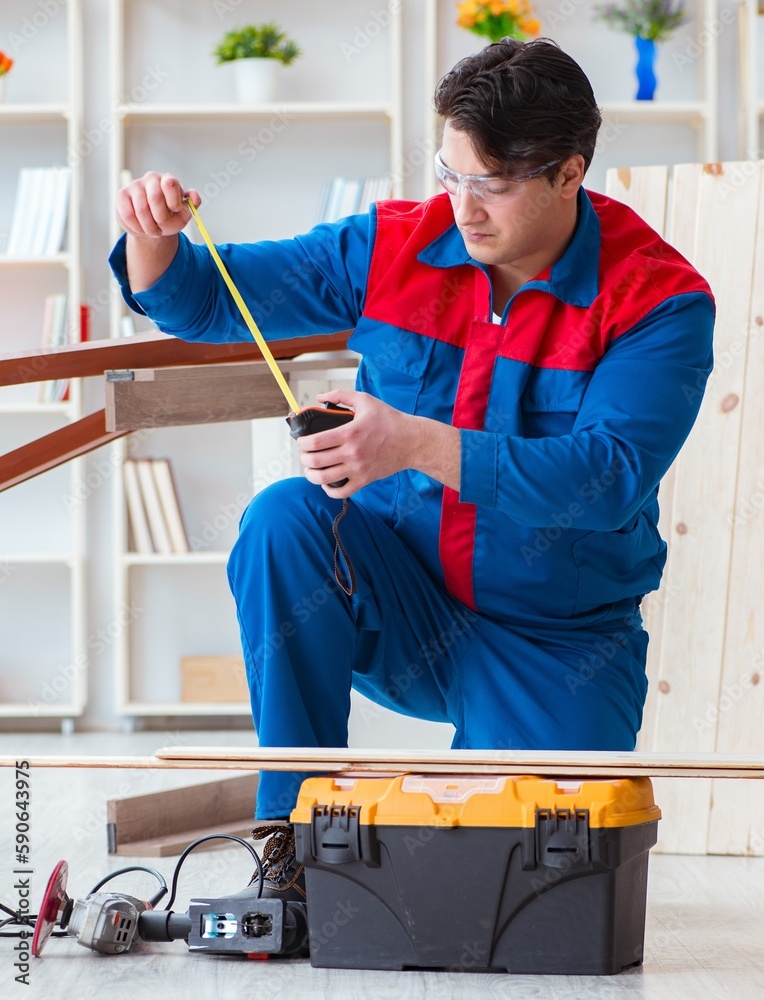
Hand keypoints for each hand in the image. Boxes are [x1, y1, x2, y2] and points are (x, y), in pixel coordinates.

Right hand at [115, 171, 200, 238]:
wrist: (152, 226)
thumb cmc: (169, 217)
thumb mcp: (183, 214)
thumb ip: (192, 205)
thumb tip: (194, 196)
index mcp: (168, 180)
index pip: (170, 183)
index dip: (173, 202)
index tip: (174, 211)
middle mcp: (151, 179)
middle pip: (155, 198)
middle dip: (161, 219)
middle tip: (163, 227)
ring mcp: (135, 185)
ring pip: (141, 210)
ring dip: (149, 227)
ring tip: (153, 231)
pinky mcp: (121, 195)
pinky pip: (128, 214)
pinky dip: (137, 227)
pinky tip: (141, 229)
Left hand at [296, 389, 461, 496]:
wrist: (412, 441)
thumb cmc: (390, 420)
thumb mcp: (365, 401)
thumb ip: (341, 395)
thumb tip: (319, 397)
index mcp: (350, 432)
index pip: (315, 442)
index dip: (302, 443)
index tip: (301, 441)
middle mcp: (352, 453)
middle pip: (316, 462)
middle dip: (303, 459)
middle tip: (305, 454)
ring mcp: (358, 469)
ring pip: (324, 479)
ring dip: (311, 475)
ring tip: (311, 469)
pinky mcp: (365, 480)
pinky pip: (341, 493)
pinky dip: (329, 490)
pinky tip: (327, 482)